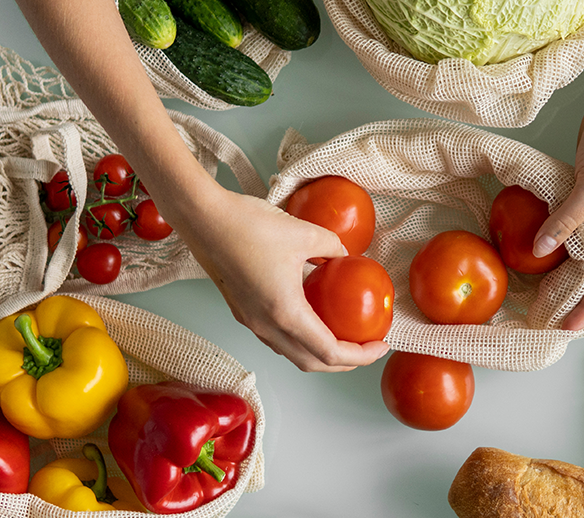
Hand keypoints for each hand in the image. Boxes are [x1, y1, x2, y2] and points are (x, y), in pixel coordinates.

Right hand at [174, 187, 389, 371]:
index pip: (330, 353)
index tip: (381, 345)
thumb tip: (344, 254)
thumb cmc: (248, 226)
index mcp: (286, 313)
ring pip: (292, 353)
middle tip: (367, 348)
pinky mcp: (242, 312)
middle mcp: (267, 326)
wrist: (202, 220)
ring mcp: (251, 322)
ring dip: (320, 354)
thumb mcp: (305, 232)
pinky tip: (314, 318)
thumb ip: (332, 247)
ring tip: (344, 338)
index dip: (361, 356)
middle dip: (344, 362)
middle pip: (312, 363)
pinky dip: (301, 339)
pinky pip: (278, 338)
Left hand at [533, 98, 583, 330]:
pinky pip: (571, 234)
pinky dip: (556, 248)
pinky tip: (538, 255)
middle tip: (549, 322)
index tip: (568, 329)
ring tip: (542, 298)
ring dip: (565, 278)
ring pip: (582, 257)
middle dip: (576, 302)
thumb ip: (567, 218)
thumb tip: (539, 250)